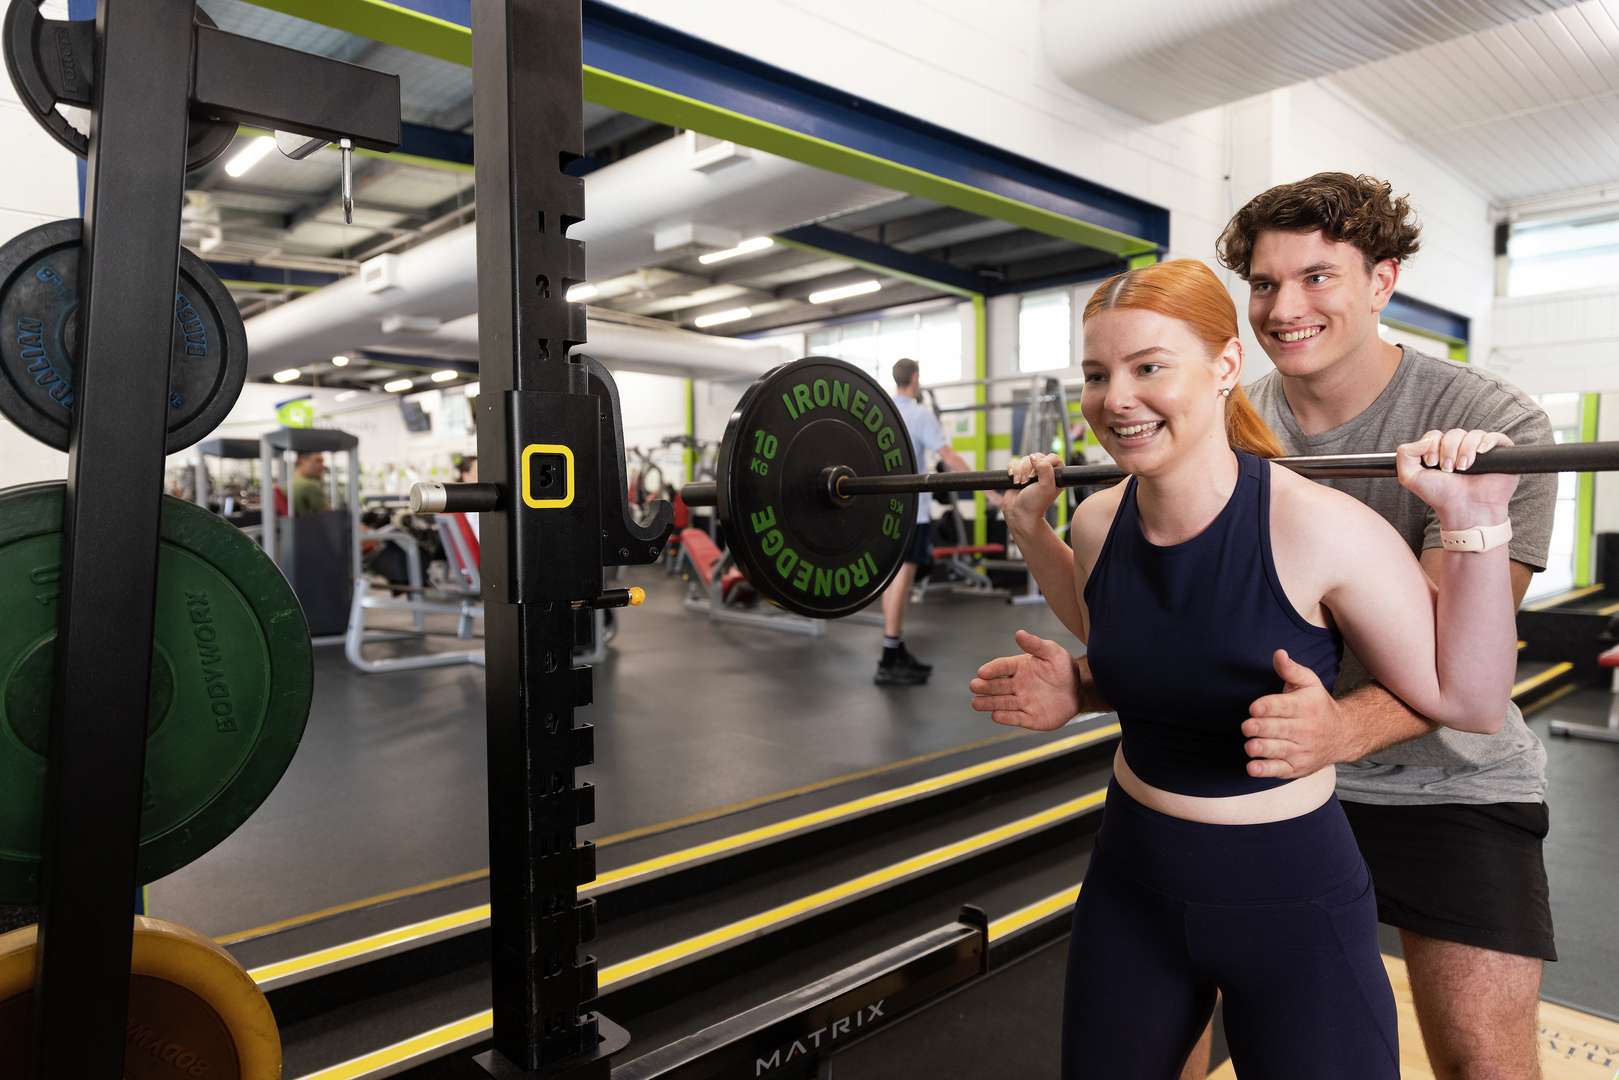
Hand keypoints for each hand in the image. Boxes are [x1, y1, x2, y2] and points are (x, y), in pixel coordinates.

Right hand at [969, 630, 1081, 730]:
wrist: (1079, 690)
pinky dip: (1006, 717)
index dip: (992, 669)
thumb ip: (1035, 644)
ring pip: (1002, 703)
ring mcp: (1023, 702)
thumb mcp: (1052, 652)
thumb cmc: (1063, 668)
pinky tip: (995, 715)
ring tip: (975, 703)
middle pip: (997, 686)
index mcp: (1020, 667)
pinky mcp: (1030, 717)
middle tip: (974, 685)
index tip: (982, 672)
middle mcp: (1017, 685)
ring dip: (988, 703)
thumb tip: (1018, 633)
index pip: (1002, 667)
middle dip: (985, 687)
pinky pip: (1017, 718)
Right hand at [1002, 453, 1062, 534]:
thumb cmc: (1035, 504)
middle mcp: (1044, 472)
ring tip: (1021, 483)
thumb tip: (1035, 458)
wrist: (1019, 513)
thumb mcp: (1046, 486)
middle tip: (1028, 480)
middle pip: (1036, 456)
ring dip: (1019, 471)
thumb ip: (1045, 468)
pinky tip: (1014, 480)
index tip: (1037, 474)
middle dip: (1028, 468)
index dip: (1044, 463)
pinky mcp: (1019, 473)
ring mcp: (1031, 472)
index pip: (1052, 458)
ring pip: (1024, 459)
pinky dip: (1012, 470)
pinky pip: (1014, 463)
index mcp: (1055, 475)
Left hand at [1242, 649, 1352, 778]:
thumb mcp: (1309, 683)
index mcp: (1306, 706)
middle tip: (1247, 726)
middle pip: (1281, 729)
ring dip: (1264, 749)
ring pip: (1281, 750)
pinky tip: (1252, 767)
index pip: (1285, 706)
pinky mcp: (1297, 767)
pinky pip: (1280, 770)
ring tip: (1250, 746)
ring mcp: (1302, 750)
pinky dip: (1266, 770)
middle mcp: (1305, 729)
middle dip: (1263, 728)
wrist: (1344, 735)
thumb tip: (1278, 653)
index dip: (1269, 706)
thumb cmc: (1317, 704)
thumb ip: (1290, 669)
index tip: (1254, 707)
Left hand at [1395, 429, 1516, 523]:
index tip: (1432, 464)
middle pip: (1454, 433)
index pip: (1436, 435)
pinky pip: (1495, 437)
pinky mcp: (1500, 455)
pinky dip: (1487, 442)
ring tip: (1464, 468)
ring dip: (1465, 450)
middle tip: (1448, 469)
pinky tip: (1481, 452)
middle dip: (1448, 450)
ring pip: (1473, 435)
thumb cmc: (1440, 496)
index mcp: (1441, 452)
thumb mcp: (1410, 477)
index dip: (1432, 446)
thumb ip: (1405, 455)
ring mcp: (1481, 452)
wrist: (1464, 511)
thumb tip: (1425, 439)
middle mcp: (1461, 449)